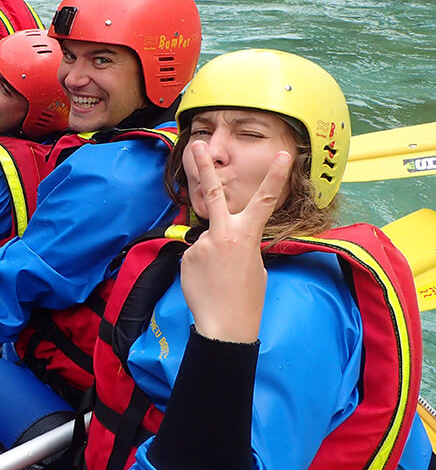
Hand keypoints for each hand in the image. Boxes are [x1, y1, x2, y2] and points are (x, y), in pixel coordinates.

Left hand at [179, 142, 292, 342]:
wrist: (224, 325)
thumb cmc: (247, 299)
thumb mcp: (255, 265)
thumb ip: (241, 242)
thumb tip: (226, 237)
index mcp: (246, 235)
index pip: (265, 201)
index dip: (275, 177)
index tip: (283, 155)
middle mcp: (222, 233)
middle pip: (212, 192)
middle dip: (204, 166)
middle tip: (196, 144)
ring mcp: (201, 244)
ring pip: (207, 239)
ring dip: (212, 254)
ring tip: (218, 279)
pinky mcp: (186, 256)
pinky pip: (196, 255)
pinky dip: (202, 266)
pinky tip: (207, 282)